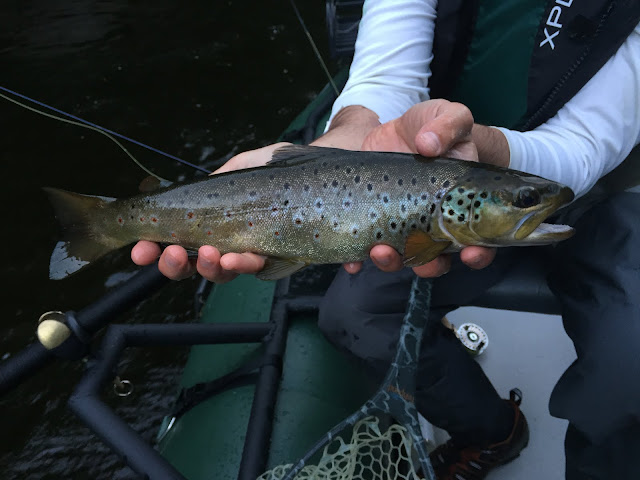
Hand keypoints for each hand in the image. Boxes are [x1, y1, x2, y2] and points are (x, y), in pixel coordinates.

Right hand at [130, 143, 290, 281]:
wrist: (325, 172)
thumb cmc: (280, 169)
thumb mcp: (243, 166)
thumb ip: (220, 178)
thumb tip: (195, 188)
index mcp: (213, 222)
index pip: (178, 240)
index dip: (156, 249)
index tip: (139, 249)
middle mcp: (229, 242)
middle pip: (194, 265)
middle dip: (174, 265)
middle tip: (166, 255)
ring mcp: (253, 253)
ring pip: (224, 271)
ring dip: (209, 267)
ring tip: (207, 254)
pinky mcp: (280, 259)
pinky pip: (260, 269)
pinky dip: (246, 265)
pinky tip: (239, 257)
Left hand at [343, 99, 496, 276]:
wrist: (400, 131)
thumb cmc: (435, 127)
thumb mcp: (448, 116)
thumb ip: (447, 125)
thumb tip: (429, 143)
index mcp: (462, 205)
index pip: (478, 240)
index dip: (478, 252)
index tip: (470, 252)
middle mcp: (434, 223)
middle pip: (438, 258)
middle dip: (429, 264)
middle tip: (421, 258)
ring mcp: (403, 225)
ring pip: (402, 257)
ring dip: (392, 262)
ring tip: (380, 251)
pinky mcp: (374, 220)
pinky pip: (367, 248)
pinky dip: (358, 260)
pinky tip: (351, 262)